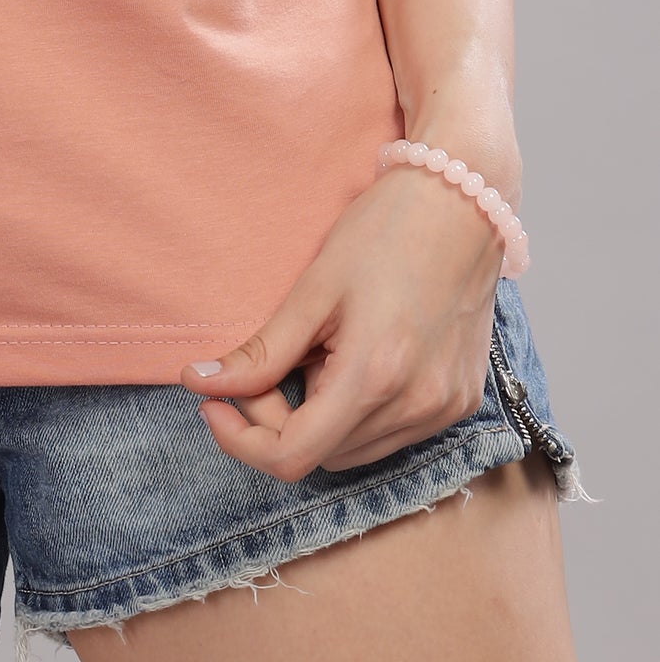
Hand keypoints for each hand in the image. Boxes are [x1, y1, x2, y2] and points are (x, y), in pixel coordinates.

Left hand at [181, 143, 514, 478]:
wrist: (462, 205)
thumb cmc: (385, 233)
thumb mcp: (314, 288)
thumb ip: (261, 351)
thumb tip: (198, 383)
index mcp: (374, 377)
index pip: (292, 456)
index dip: (241, 440)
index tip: (213, 403)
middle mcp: (417, 407)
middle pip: (322, 455)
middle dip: (280, 419)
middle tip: (270, 362)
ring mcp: (445, 410)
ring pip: (357, 450)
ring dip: (322, 419)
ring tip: (320, 353)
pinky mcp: (461, 402)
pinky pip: (394, 434)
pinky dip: (361, 412)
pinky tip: (358, 359)